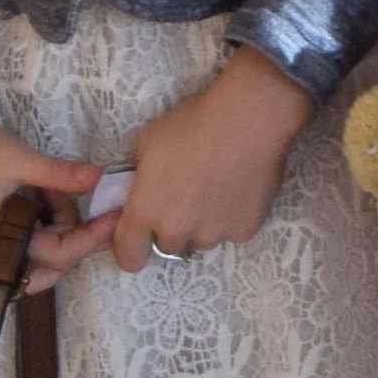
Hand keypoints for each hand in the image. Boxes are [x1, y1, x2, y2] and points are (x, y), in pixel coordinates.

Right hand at [0, 84, 100, 274]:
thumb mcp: (20, 159)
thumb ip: (60, 173)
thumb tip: (100, 177)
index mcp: (0, 240)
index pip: (57, 255)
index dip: (89, 239)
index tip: (114, 218)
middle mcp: (0, 248)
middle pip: (51, 265)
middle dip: (77, 241)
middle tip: (93, 209)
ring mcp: (0, 238)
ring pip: (46, 248)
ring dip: (62, 221)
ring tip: (53, 183)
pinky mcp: (2, 225)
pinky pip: (36, 231)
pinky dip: (50, 213)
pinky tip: (45, 186)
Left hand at [110, 51, 308, 273]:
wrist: (248, 121)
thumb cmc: (192, 124)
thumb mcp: (148, 143)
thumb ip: (140, 176)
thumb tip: (142, 188)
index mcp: (146, 211)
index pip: (128, 257)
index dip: (131, 251)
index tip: (139, 241)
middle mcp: (177, 231)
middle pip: (168, 246)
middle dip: (172, 228)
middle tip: (185, 198)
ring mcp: (213, 235)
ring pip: (202, 239)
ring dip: (202, 224)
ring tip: (215, 189)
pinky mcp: (244, 231)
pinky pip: (231, 231)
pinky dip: (231, 217)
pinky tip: (237, 188)